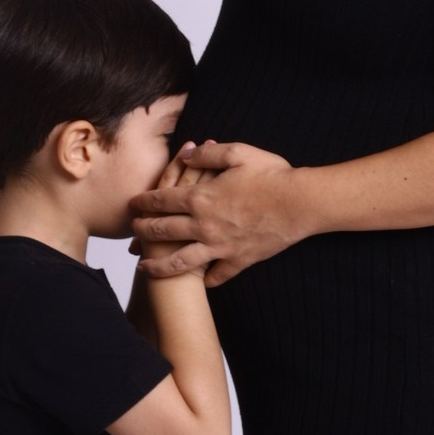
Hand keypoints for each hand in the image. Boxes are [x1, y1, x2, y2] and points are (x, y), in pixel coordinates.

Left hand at [128, 140, 305, 286]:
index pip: (162, 200)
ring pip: (180, 261)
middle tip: (133, 232)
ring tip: (145, 267)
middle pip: (164, 231)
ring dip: (158, 264)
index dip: (144, 202)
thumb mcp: (238, 153)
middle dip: (144, 231)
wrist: (300, 203)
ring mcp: (220, 246)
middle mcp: (204, 225)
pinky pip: (217, 276)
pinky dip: (205, 280)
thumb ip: (208, 155)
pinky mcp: (238, 260)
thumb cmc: (272, 175)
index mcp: (201, 197)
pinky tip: (198, 281)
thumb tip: (187, 155)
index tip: (134, 204)